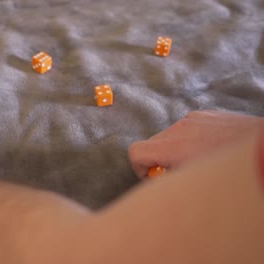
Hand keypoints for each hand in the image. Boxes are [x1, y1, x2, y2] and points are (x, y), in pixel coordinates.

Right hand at [129, 110, 263, 177]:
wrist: (262, 147)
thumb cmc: (231, 172)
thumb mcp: (194, 184)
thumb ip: (170, 181)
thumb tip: (157, 181)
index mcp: (174, 147)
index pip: (136, 152)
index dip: (139, 168)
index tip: (153, 177)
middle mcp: (180, 128)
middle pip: (152, 144)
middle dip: (159, 161)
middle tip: (177, 176)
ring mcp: (193, 119)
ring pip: (168, 137)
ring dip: (174, 151)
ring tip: (197, 163)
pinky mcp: (205, 115)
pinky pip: (186, 129)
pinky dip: (189, 141)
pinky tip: (209, 151)